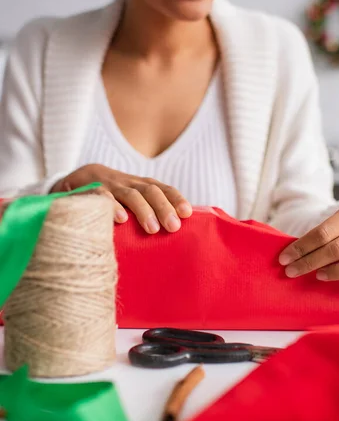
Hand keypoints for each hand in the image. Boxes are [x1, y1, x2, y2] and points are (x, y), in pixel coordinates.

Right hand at [51, 164, 191, 233]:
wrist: (68, 184)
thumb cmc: (107, 202)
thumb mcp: (127, 205)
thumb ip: (145, 214)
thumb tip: (171, 237)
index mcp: (138, 186)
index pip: (161, 188)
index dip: (175, 198)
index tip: (187, 213)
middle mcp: (126, 183)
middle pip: (150, 191)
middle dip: (164, 208)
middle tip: (173, 227)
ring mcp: (107, 185)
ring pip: (130, 194)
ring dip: (143, 210)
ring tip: (153, 228)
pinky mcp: (87, 191)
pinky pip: (100, 195)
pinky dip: (111, 205)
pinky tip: (120, 219)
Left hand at [279, 203, 338, 281]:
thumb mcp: (336, 221)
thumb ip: (320, 235)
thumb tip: (290, 254)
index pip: (322, 233)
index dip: (301, 248)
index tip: (284, 259)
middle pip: (337, 248)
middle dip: (310, 262)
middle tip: (292, 271)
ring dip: (336, 271)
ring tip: (318, 275)